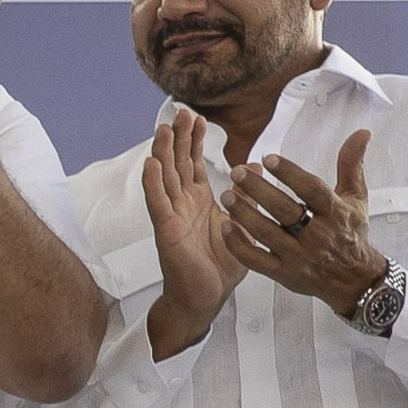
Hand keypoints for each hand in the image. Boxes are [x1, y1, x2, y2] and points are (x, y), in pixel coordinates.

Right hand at [138, 110, 247, 347]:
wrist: (207, 296)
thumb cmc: (221, 266)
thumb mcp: (242, 225)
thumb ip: (247, 198)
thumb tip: (255, 170)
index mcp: (199, 202)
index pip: (194, 164)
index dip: (194, 141)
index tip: (197, 118)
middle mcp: (182, 205)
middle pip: (177, 164)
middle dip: (178, 138)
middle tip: (179, 112)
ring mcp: (172, 216)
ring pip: (164, 178)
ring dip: (162, 153)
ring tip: (162, 129)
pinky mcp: (166, 231)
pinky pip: (158, 203)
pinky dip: (153, 183)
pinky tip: (151, 164)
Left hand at [229, 131, 384, 312]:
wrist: (355, 279)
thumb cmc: (350, 233)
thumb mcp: (356, 198)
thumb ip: (351, 165)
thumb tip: (361, 133)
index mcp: (336, 214)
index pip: (312, 190)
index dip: (290, 173)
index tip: (268, 158)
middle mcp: (318, 236)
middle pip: (285, 210)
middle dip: (258, 190)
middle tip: (237, 172)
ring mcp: (300, 257)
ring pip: (266, 234)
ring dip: (243, 213)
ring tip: (227, 195)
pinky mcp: (285, 274)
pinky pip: (256, 260)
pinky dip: (238, 244)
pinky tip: (226, 226)